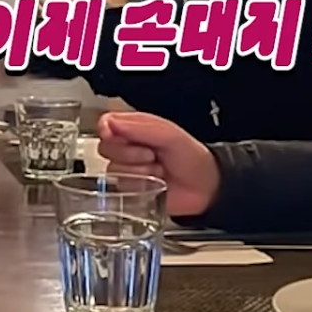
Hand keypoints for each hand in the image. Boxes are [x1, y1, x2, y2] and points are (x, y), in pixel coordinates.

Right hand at [97, 112, 220, 216]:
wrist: (205, 188)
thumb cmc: (191, 157)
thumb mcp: (169, 135)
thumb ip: (140, 127)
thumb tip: (109, 122)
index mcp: (136, 128)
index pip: (107, 123)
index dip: (108, 129)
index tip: (114, 134)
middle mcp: (129, 147)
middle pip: (106, 147)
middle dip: (129, 153)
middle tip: (151, 154)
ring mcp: (128, 169)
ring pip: (113, 168)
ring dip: (138, 171)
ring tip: (157, 170)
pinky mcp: (130, 189)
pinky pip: (120, 187)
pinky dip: (137, 186)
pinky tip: (152, 183)